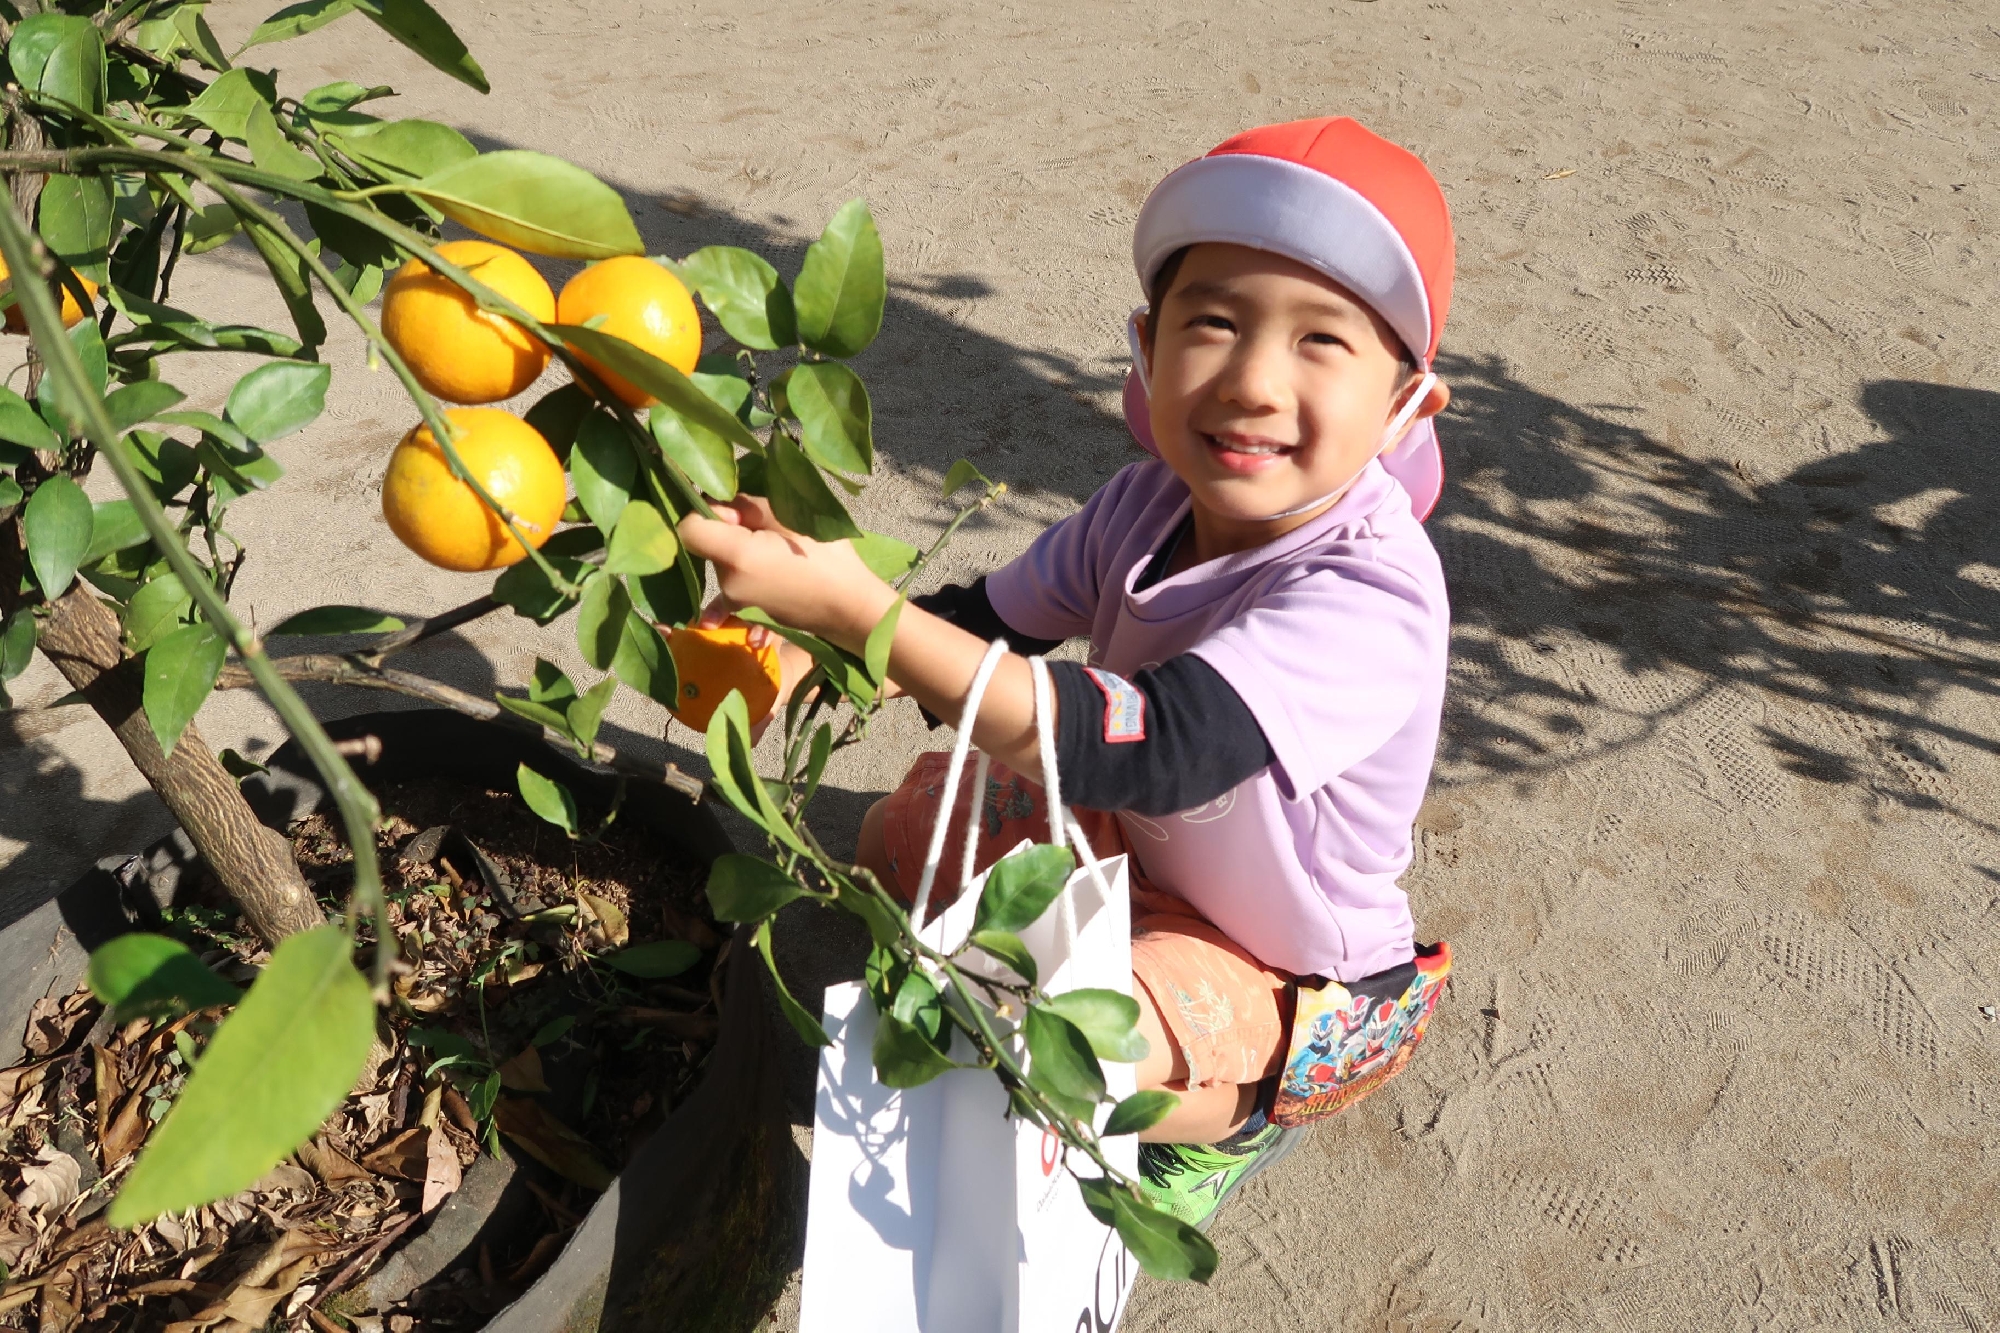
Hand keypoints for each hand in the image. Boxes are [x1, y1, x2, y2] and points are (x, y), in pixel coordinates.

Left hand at [678, 497, 897, 654]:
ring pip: (724, 565)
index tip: (735, 511)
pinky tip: (714, 616)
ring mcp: (736, 601)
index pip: (689, 528)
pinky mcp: (748, 613)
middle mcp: (727, 582)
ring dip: (739, 555)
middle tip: (765, 529)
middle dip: (728, 532)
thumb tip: (720, 509)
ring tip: (776, 554)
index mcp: (736, 555)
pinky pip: (731, 598)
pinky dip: (728, 599)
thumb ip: (746, 506)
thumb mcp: (789, 517)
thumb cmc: (826, 557)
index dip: (705, 512)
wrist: (850, 608)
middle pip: (709, 546)